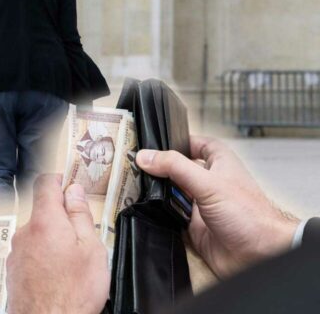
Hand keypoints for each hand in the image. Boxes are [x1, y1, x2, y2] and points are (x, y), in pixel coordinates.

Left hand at [7, 175, 108, 313]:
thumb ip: (81, 215)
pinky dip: (44, 258)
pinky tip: (58, 276)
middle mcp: (25, 232)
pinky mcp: (13, 270)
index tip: (72, 186)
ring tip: (72, 265)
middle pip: (43, 212)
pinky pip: (31, 254)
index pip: (45, 183)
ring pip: (38, 235)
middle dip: (62, 219)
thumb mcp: (91, 249)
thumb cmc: (73, 293)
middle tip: (82, 238)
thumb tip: (74, 191)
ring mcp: (16, 252)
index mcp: (45, 221)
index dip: (60, 180)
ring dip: (53, 241)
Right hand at [136, 136, 299, 277]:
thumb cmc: (249, 215)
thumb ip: (175, 167)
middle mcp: (210, 182)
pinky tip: (147, 207)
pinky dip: (160, 212)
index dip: (181, 141)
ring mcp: (201, 204)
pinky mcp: (194, 226)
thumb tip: (146, 156)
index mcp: (220, 164)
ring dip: (158, 191)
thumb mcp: (208, 183)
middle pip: (180, 168)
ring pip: (173, 192)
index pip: (198, 144)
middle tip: (136, 163)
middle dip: (161, 167)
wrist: (259, 255)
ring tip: (136, 184)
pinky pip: (171, 215)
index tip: (156, 141)